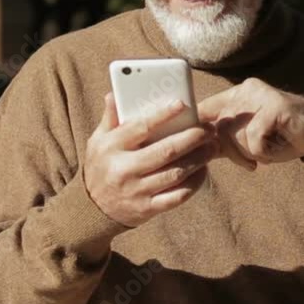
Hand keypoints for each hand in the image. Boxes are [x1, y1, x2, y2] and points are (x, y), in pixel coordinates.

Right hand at [84, 93, 220, 227]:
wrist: (91, 209)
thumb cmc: (100, 166)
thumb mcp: (98, 141)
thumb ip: (109, 118)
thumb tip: (114, 95)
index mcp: (112, 147)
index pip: (141, 127)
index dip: (163, 115)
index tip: (182, 105)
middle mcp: (124, 169)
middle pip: (165, 151)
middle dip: (192, 138)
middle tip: (209, 129)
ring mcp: (136, 191)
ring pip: (175, 173)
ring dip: (198, 159)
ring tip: (212, 147)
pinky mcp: (147, 209)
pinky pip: (177, 196)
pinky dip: (194, 183)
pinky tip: (202, 171)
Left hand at [197, 78, 303, 170]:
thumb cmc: (283, 138)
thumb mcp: (246, 141)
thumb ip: (222, 141)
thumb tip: (191, 145)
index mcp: (236, 95)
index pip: (203, 109)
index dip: (196, 130)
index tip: (198, 149)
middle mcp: (245, 90)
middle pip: (218, 127)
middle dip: (232, 152)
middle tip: (250, 162)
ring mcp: (261, 94)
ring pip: (234, 132)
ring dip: (248, 153)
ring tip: (265, 154)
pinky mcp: (275, 104)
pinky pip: (254, 136)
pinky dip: (262, 151)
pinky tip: (273, 151)